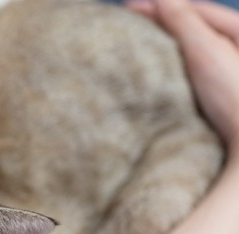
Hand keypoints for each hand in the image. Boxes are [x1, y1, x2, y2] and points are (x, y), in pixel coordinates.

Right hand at [126, 0, 238, 149]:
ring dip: (165, 53)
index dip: (161, 7)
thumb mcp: (206, 53)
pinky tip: (155, 81)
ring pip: (193, 57)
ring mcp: (231, 79)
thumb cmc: (236, 100)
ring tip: (136, 53)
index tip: (126, 8)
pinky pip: (194, 79)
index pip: (196, 10)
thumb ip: (183, 21)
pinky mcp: (223, 103)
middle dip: (162, 28)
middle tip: (127, 28)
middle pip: (195, 32)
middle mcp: (238, 53)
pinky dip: (173, 75)